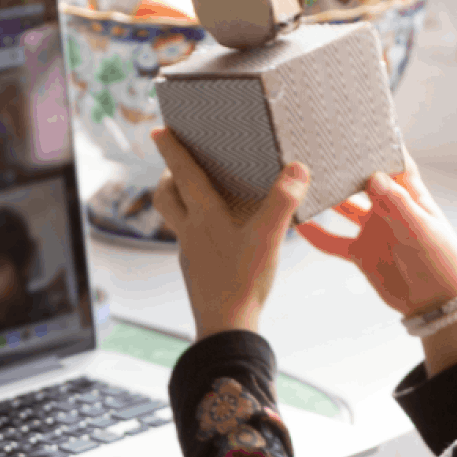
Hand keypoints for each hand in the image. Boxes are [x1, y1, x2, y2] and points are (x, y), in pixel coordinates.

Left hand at [151, 126, 310, 340]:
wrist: (225, 327)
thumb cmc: (243, 282)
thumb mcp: (268, 238)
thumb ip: (282, 202)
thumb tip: (296, 168)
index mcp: (204, 216)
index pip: (182, 174)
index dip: (171, 149)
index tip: (159, 129)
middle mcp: (191, 231)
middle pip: (165, 196)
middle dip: (167, 175)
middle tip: (178, 164)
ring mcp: (191, 252)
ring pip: (175, 218)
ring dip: (179, 200)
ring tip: (198, 193)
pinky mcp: (197, 269)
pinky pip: (190, 239)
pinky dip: (197, 226)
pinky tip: (218, 232)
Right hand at [295, 150, 456, 317]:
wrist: (435, 303)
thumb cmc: (440, 263)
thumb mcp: (420, 231)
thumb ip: (397, 205)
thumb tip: (373, 177)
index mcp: (409, 196)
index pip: (395, 163)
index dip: (381, 144)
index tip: (362, 125)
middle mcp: (388, 208)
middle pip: (364, 180)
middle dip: (347, 165)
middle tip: (322, 147)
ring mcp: (373, 229)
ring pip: (345, 207)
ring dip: (328, 197)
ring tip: (304, 180)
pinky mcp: (362, 252)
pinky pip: (334, 242)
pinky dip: (318, 235)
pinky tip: (299, 225)